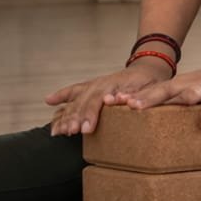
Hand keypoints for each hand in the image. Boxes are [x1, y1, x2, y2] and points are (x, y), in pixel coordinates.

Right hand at [43, 59, 172, 136]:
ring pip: (75, 100)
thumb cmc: (151, 82)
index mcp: (113, 84)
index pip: (98, 100)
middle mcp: (100, 84)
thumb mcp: (152, 89)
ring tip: (55, 131)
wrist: (149, 67)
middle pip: (83, 102)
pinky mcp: (91, 87)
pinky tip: (49, 101)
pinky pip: (73, 91)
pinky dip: (61, 96)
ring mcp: (93, 85)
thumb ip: (140, 96)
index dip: (90, 114)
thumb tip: (128, 103)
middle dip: (74, 119)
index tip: (86, 129)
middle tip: (68, 133)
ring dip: (65, 115)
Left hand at [115, 59, 200, 132]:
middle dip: (144, 98)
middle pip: (162, 91)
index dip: (129, 97)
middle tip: (126, 105)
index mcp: (175, 87)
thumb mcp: (187, 95)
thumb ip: (170, 106)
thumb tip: (145, 122)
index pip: (148, 92)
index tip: (108, 102)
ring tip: (163, 112)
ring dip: (176, 101)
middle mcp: (187, 85)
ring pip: (189, 93)